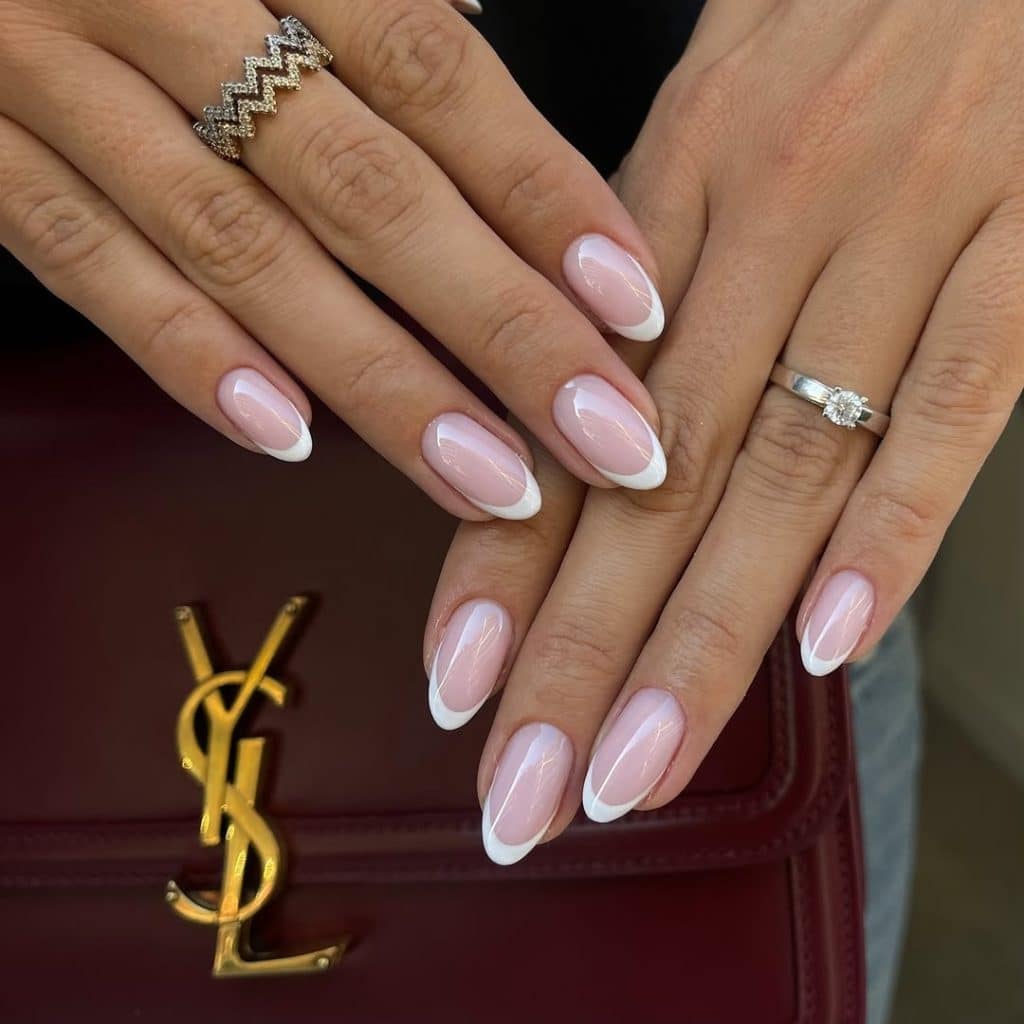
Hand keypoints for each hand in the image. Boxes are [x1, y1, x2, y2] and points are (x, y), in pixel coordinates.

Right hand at [0, 0, 667, 520]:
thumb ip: (376, 5)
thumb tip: (486, 49)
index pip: (437, 75)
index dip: (543, 196)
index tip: (634, 308)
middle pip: (366, 188)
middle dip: (501, 328)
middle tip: (605, 440)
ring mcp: (52, 77)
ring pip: (242, 251)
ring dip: (377, 381)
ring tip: (489, 482)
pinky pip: (80, 265)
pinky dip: (188, 356)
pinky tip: (287, 437)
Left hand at [425, 0, 1023, 862]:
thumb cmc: (849, 14)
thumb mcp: (721, 114)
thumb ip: (655, 278)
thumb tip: (595, 439)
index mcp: (673, 194)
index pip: (564, 417)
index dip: (500, 564)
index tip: (459, 690)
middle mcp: (765, 225)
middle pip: (651, 481)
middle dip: (577, 655)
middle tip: (524, 793)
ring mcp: (899, 234)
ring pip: (779, 470)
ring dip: (702, 638)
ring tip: (635, 770)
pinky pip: (953, 401)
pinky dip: (893, 529)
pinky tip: (829, 647)